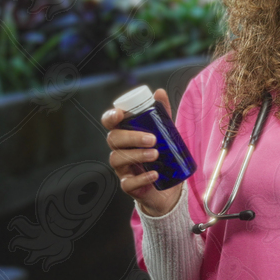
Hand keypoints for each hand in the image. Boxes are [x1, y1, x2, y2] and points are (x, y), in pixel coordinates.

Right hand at [102, 88, 181, 216]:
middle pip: (113, 139)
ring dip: (137, 155)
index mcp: (125, 134)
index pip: (110, 123)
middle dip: (131, 137)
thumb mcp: (165, 133)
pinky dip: (141, 178)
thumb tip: (159, 92)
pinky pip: (127, 183)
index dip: (110, 117)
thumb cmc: (162, 155)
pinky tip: (154, 174)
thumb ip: (162, 114)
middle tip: (152, 139)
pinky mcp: (129, 186)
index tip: (120, 115)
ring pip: (117, 159)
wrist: (169, 186)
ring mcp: (122, 168)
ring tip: (156, 154)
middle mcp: (119, 150)